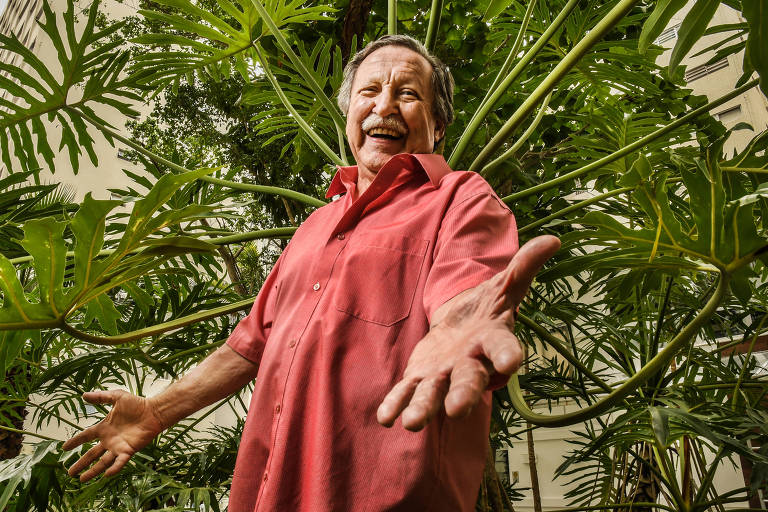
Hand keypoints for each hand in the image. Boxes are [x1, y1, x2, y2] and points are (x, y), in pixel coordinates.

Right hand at [62, 390, 164, 481]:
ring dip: (93, 471)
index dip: (75, 441)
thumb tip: (84, 395)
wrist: (153, 411)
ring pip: (103, 462)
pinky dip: (114, 468)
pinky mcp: (129, 450)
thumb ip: (101, 397)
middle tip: (69, 472)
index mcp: (104, 428)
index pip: (86, 436)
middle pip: (91, 454)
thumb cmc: (137, 403)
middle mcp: (109, 440)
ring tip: (81, 480)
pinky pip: (120, 462)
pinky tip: (106, 475)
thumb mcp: (117, 397)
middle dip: (80, 463)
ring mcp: (118, 447)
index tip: (64, 448)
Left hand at [377, 235, 559, 430]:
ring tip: (410, 423)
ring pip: (435, 393)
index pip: (503, 348)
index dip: (508, 356)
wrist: (463, 325)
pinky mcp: (422, 377)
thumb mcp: (505, 285)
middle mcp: (471, 364)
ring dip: (423, 408)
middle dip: (464, 394)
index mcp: (494, 341)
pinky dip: (396, 404)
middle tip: (457, 410)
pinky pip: (408, 392)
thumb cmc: (488, 308)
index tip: (512, 365)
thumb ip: (523, 266)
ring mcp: (445, 375)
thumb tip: (553, 239)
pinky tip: (385, 418)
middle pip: (469, 380)